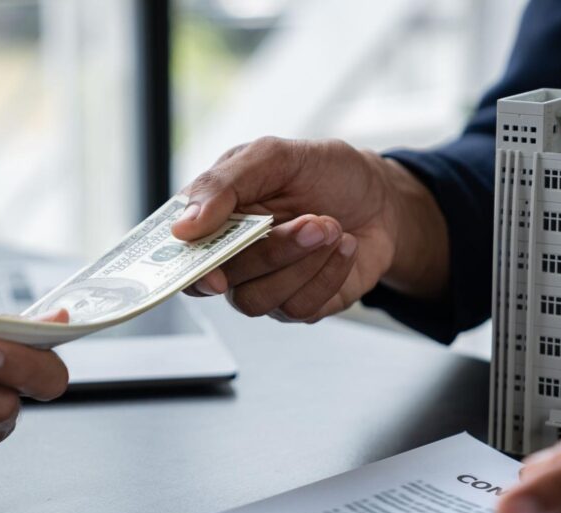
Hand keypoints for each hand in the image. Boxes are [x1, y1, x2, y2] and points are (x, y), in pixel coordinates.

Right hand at [171, 136, 448, 322]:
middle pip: (223, 279)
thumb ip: (225, 183)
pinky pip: (299, 308)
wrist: (381, 198)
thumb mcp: (275, 156)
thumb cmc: (323, 172)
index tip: (213, 271)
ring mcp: (264, 287)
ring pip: (259, 301)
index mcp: (213, 221)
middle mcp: (231, 260)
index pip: (179, 258)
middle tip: (314, 222)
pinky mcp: (298, 306)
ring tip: (333, 228)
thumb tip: (183, 225)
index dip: (189, 269)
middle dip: (273, 251)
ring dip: (303, 263)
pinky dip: (328, 274)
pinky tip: (345, 247)